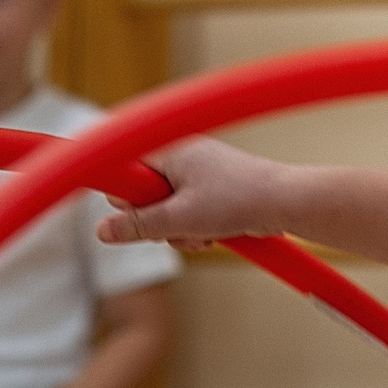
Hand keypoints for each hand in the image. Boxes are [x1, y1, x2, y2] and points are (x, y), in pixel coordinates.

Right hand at [96, 136, 289, 249]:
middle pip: (144, 196)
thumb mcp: (179, 218)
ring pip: (167, 211)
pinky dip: (196, 229)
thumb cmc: (238, 200)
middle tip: (175, 228)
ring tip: (202, 234)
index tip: (129, 208)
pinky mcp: (212, 191)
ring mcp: (198, 175)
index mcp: (169, 151)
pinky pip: (188, 214)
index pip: (124, 169)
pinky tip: (213, 236)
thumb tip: (102, 231)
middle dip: (157, 222)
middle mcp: (181, 158)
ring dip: (180, 231)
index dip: (124, 195)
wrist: (285, 202)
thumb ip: (138, 225)